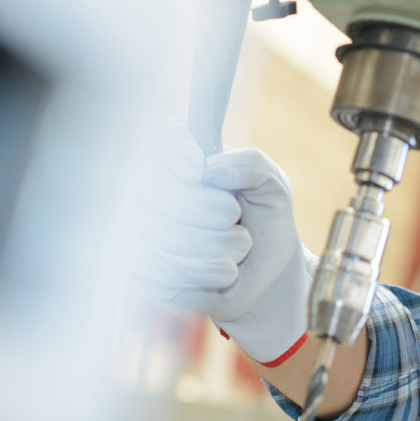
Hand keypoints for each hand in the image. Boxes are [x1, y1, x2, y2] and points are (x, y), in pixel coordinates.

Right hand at [136, 121, 314, 363]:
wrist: (271, 271)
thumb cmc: (265, 220)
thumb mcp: (272, 185)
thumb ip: (250, 164)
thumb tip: (211, 169)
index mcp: (182, 166)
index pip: (158, 147)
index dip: (172, 155)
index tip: (198, 170)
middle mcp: (155, 197)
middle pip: (161, 195)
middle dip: (212, 209)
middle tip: (235, 215)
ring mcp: (147, 234)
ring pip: (172, 237)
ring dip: (223, 245)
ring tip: (242, 244)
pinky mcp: (151, 273)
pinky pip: (173, 272)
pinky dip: (215, 271)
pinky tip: (229, 270)